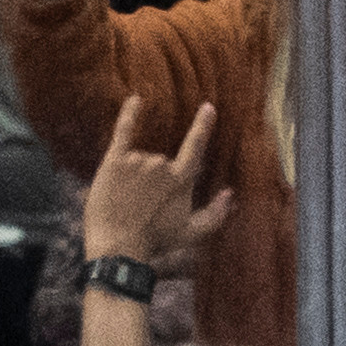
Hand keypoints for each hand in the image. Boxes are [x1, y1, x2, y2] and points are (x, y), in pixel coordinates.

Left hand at [79, 97, 231, 270]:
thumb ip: (215, 214)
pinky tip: (135, 99)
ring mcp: (138, 160)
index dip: (202, 126)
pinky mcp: (115, 160)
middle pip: (160, 162)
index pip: (195, 147)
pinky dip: (129, 114)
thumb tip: (230, 194)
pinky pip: (124, 131)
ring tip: (125, 201)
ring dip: (134, 174)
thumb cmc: (155, 242)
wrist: (119, 246)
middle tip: (140, 207)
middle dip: (152, 182)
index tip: (207, 107)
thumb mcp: (191, 233)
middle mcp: (161, 164)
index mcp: (181, 179)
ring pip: (140, 158)